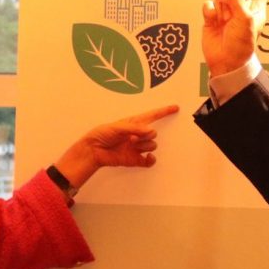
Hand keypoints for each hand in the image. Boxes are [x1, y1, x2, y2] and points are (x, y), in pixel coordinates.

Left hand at [55, 104, 178, 186]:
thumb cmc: (102, 134)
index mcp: (134, 123)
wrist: (93, 151)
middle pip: (153, 133)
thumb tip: (151, 131)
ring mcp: (137, 148)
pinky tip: (147, 157)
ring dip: (144, 145)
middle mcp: (137, 135)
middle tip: (132, 137)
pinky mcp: (135, 160)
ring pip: (152, 145)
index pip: (152, 116)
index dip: (164, 111)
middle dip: (146, 134)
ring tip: (131, 144)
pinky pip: (149, 161)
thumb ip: (135, 128)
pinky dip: (151, 159)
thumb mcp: (117, 127)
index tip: (175, 107)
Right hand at [201, 0, 268, 76]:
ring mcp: (225, 14)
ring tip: (223, 23)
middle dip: (230, 2)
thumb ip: (236, 0)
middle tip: (232, 20)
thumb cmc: (241, 43)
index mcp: (255, 10)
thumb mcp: (246, 19)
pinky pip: (208, 4)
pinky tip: (212, 19)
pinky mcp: (212, 18)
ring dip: (220, 9)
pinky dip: (209, 10)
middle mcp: (240, 10)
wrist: (226, 60)